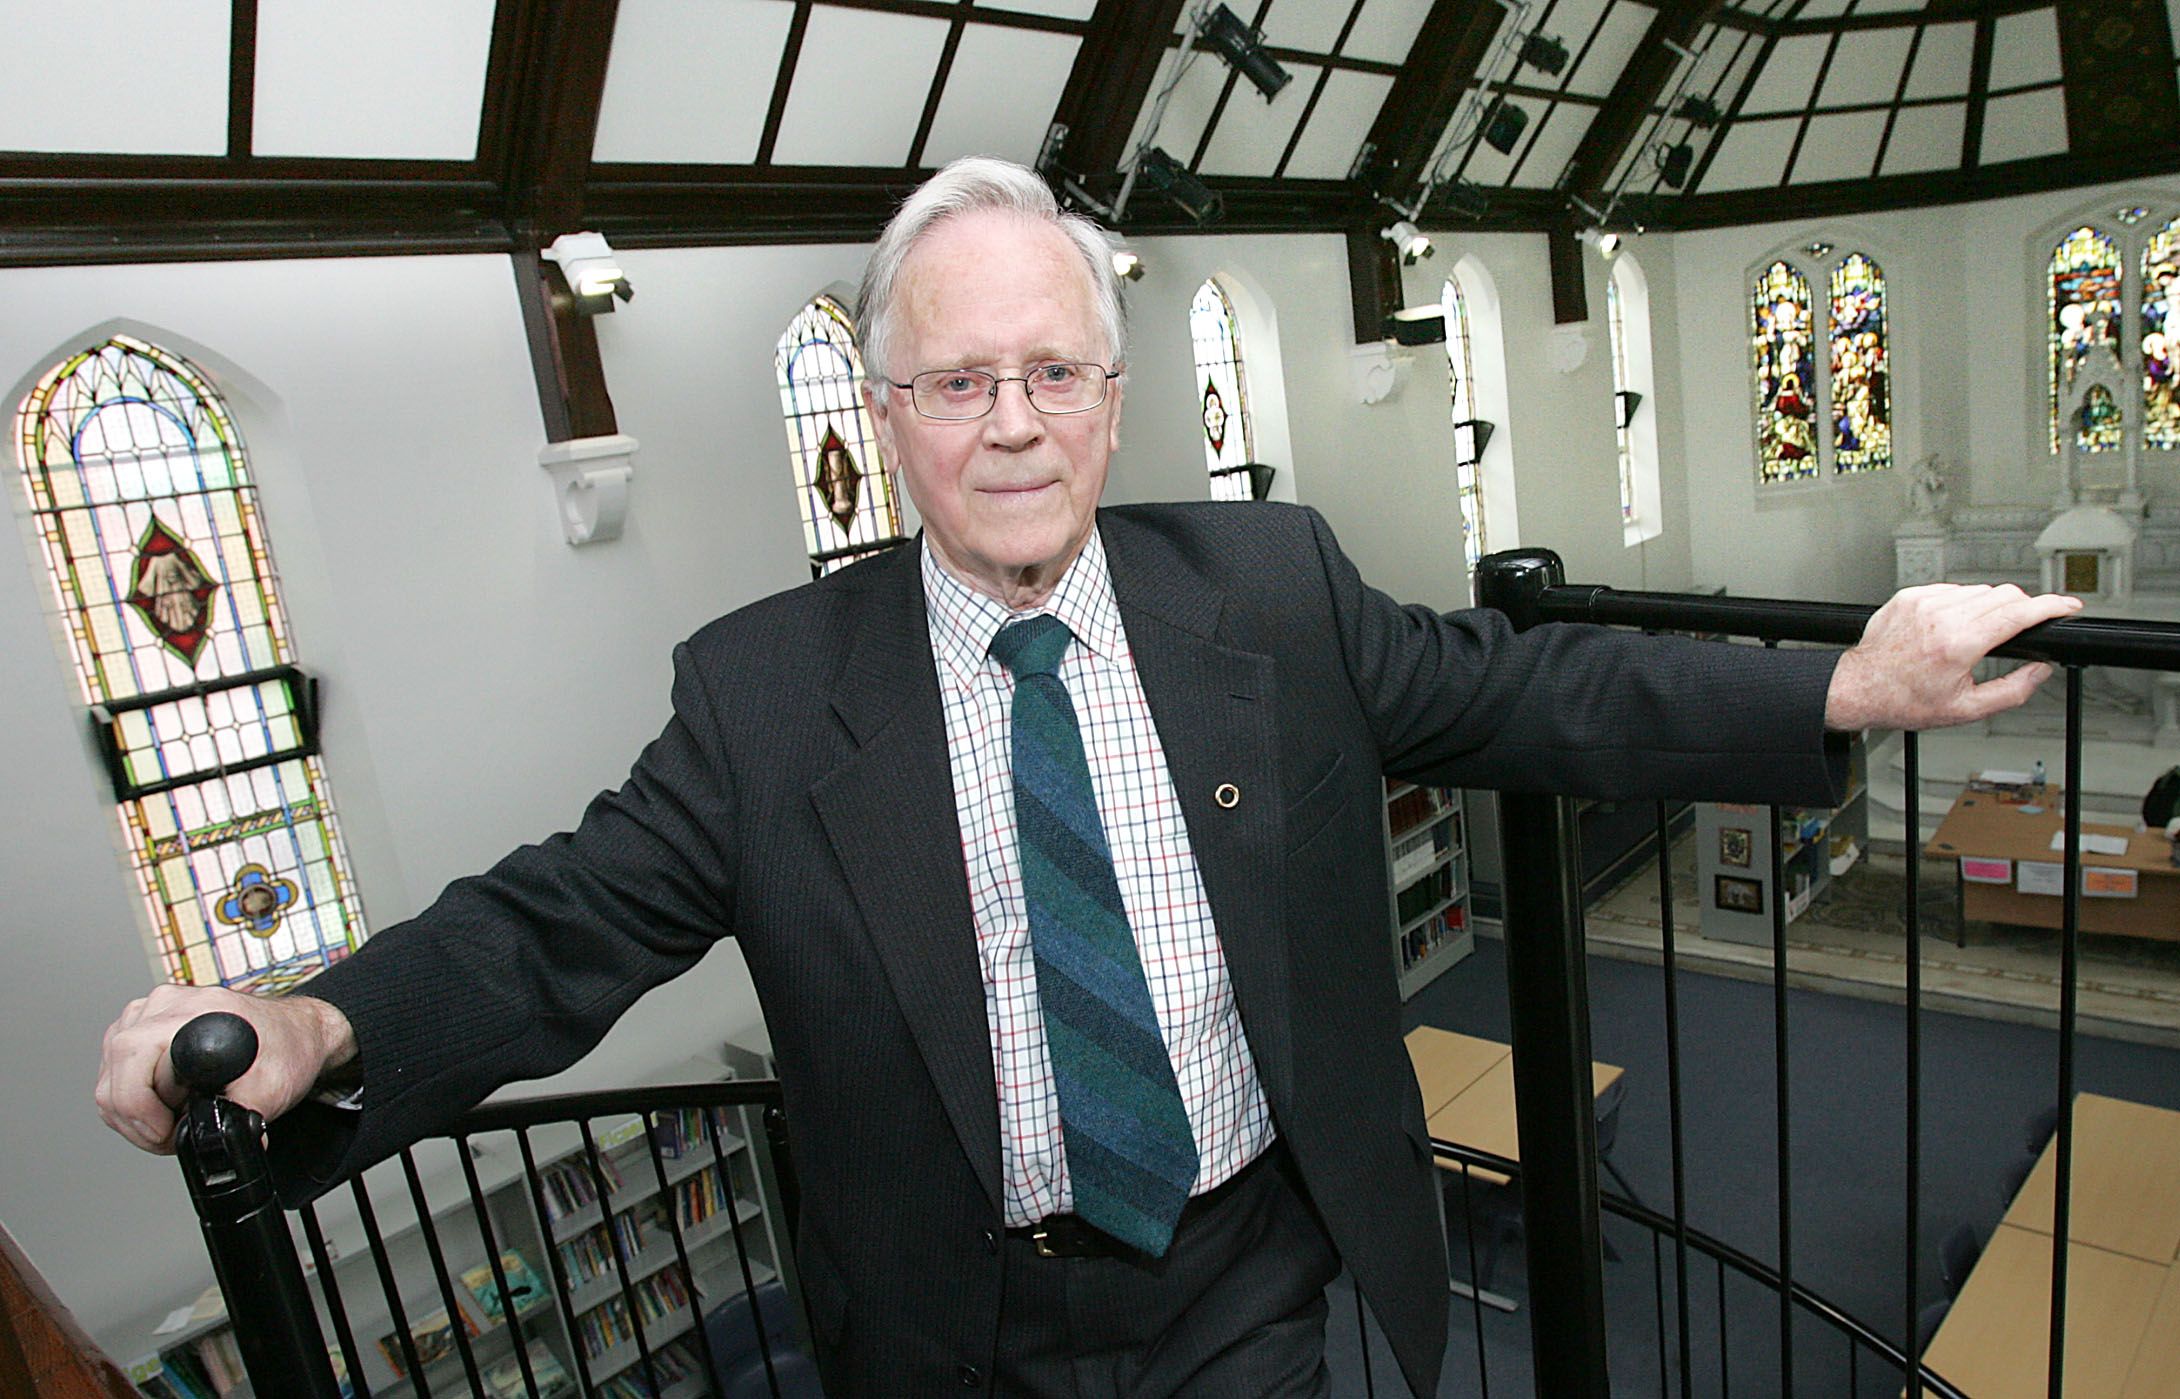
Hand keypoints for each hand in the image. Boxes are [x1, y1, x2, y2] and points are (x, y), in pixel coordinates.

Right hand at [95, 985, 355, 1154]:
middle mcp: (164, 1004)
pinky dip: (134, 1098)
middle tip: (173, 1134)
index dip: (145, 1115)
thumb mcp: (272, 1089)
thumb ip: (238, 1116)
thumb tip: (215, 1142)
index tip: (170, 1132)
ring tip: (174, 1117)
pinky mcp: (141, 1023)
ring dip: (135, 1113)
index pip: (131, 1068)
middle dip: (139, 1122)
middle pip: (114, 1080)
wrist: (297, 1032)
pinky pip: (114, 1071)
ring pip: (109, 1079)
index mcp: (194, 1012)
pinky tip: (165, 1102)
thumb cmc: (287, 1050)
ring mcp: (148, 1010)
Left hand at [1825, 583, 2082, 731]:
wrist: (1860, 689)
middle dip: (2024, 608)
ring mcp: (1922, 602)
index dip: (2052, 606)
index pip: (2019, 612)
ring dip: (1991, 605)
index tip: (2068, 606)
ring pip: (1978, 589)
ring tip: (1982, 632)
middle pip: (2004, 594)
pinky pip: (1951, 589)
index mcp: (1958, 643)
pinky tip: (1954, 624)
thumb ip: (2014, 690)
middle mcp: (1940, 616)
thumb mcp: (1967, 709)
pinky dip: (1962, 602)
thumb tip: (2041, 670)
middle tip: (2026, 627)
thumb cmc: (1905, 701)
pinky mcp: (1909, 596)